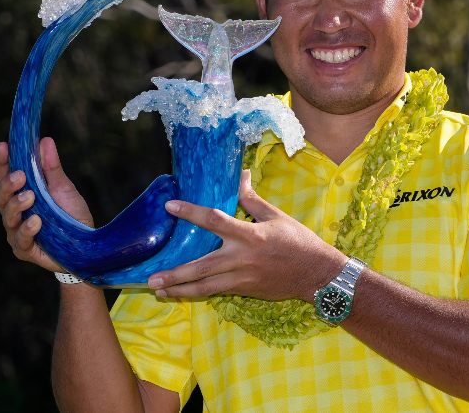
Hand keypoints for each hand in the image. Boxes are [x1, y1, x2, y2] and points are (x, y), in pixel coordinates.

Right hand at [0, 137, 93, 272]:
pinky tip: (36, 222)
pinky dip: (27, 230)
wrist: (87, 246)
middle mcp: (15, 212)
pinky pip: (20, 240)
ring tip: (30, 197)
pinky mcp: (24, 250)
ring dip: (16, 206)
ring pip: (7, 217)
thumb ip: (52, 168)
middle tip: (20, 176)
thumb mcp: (64, 188)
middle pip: (1, 196)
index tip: (4, 146)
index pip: (4, 176)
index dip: (2, 162)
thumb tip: (45, 141)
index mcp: (21, 193)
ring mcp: (17, 232)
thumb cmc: (71, 215)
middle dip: (8, 184)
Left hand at [147, 170, 347, 300]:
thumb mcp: (277, 216)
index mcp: (249, 236)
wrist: (317, 275)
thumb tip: (242, 175)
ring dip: (180, 289)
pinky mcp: (245, 290)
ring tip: (158, 290)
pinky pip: (216, 291)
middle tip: (151, 277)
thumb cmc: (298, 242)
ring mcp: (242, 278)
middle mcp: (241, 259)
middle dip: (175, 274)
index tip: (170, 206)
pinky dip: (197, 292)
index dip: (191, 213)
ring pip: (205, 287)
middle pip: (202, 267)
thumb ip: (252, 199)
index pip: (214, 221)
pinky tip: (181, 293)